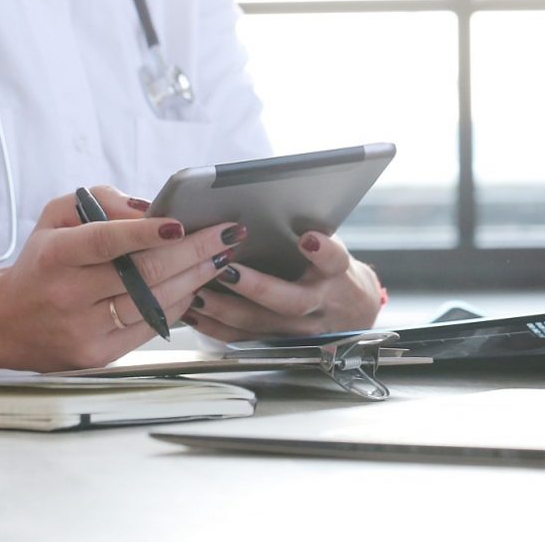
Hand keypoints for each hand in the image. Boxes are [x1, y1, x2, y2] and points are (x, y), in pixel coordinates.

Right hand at [0, 186, 244, 370]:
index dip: (144, 232)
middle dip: (194, 251)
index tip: (181, 222)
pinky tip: (196, 285)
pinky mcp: (98, 356)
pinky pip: (151, 327)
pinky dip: (179, 304)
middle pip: (142, 274)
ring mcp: (84, 330)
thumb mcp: (56, 217)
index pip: (104, 242)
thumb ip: (101, 201)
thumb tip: (149, 209)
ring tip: (220, 256)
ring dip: (195, 278)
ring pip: (153, 303)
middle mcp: (68, 296)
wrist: (6, 322)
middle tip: (226, 234)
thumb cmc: (42, 262)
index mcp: (55, 256)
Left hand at [184, 231, 382, 341]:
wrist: (351, 313)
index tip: (308, 238)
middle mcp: (320, 303)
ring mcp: (299, 329)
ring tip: (198, 291)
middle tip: (227, 270)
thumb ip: (309, 233)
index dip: (323, 251)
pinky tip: (193, 312)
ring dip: (225, 309)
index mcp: (336, 274)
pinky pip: (244, 339)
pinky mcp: (278, 342)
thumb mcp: (332, 250)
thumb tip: (270, 201)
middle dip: (256, 286)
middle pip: (290, 301)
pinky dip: (215, 327)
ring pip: (261, 324)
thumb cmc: (331, 272)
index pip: (334, 261)